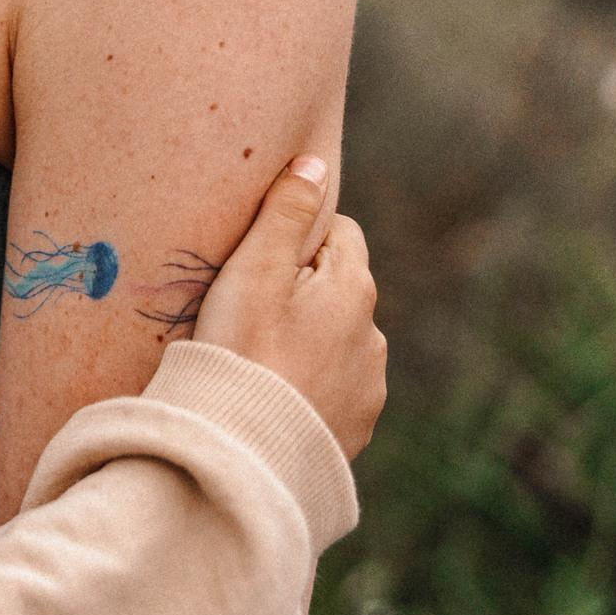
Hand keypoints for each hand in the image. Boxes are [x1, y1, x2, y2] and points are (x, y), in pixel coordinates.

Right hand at [192, 157, 386, 457]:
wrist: (245, 452)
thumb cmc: (241, 351)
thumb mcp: (254, 271)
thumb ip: (285, 212)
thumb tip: (315, 162)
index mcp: (355, 289)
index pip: (338, 233)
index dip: (295, 239)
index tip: (255, 264)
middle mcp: (374, 336)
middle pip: (337, 290)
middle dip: (301, 293)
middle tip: (245, 313)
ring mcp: (369, 387)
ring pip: (337, 342)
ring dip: (307, 343)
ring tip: (255, 361)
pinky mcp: (356, 429)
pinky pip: (333, 390)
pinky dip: (309, 387)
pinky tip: (271, 396)